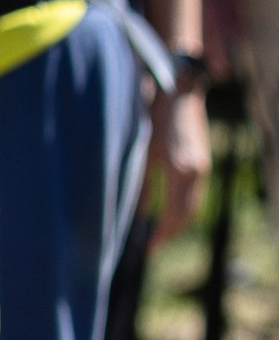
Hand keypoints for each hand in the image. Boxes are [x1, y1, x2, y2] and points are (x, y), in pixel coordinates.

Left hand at [150, 82, 209, 238]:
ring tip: (158, 236)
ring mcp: (201, 167)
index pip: (174, 214)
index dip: (161, 235)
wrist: (180, 90)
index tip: (147, 249)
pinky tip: (168, 215)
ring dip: (177, 223)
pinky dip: (182, 209)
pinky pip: (194, 195)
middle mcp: (195, 172)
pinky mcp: (201, 162)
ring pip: (192, 206)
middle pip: (186, 214)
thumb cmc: (154, 116)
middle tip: (151, 247)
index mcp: (179, 169)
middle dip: (170, 234)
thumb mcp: (141, 150)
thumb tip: (138, 214)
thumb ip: (140, 183)